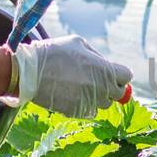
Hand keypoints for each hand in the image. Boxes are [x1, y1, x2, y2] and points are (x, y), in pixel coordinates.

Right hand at [11, 35, 132, 117]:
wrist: (29, 72)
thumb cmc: (54, 53)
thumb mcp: (79, 44)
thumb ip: (97, 56)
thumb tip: (106, 65)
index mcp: (105, 70)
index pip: (127, 76)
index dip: (120, 74)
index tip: (112, 72)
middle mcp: (101, 89)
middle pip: (117, 93)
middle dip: (111, 87)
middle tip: (96, 80)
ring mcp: (90, 103)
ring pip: (103, 104)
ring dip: (97, 96)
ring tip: (80, 86)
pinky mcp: (78, 112)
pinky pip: (89, 111)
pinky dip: (84, 104)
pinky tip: (71, 94)